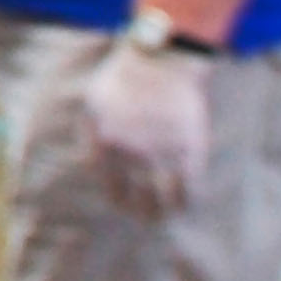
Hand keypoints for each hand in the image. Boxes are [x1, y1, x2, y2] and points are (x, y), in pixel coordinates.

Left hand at [81, 35, 213, 217]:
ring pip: (166, 200)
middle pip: (138, 200)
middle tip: (147, 218)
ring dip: (166, 213)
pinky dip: (188, 200)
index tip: (125, 207)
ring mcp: (162, 154)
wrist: (161, 62)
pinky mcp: (189, 150)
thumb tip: (91, 165)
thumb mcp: (92, 104)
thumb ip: (90, 136)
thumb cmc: (123, 79)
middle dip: (143, 213)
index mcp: (105, 145)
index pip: (112, 189)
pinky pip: (190, 187)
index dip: (120, 201)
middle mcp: (132, 155)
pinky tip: (186, 203)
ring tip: (167, 216)